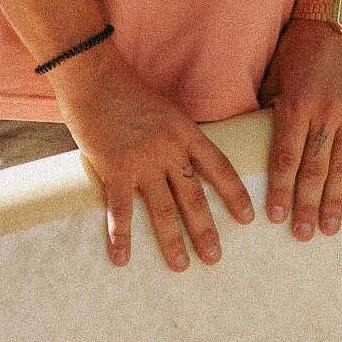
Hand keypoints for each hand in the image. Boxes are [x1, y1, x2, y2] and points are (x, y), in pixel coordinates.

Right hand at [52, 40, 253, 270]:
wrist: (95, 76)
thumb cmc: (127, 89)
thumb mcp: (165, 109)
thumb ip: (175, 137)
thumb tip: (181, 162)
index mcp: (186, 132)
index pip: (219, 167)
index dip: (234, 194)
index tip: (247, 218)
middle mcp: (170, 149)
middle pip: (194, 196)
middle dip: (206, 230)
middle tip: (214, 258)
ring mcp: (143, 160)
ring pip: (163, 209)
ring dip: (172, 240)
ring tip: (181, 266)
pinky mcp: (115, 168)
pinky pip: (121, 209)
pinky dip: (120, 236)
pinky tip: (121, 258)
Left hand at [258, 20, 341, 239]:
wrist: (339, 17)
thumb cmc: (298, 46)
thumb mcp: (276, 74)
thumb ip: (269, 110)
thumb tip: (252, 144)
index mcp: (296, 103)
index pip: (285, 157)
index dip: (279, 190)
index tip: (274, 218)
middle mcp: (325, 112)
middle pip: (314, 169)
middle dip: (307, 205)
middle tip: (303, 235)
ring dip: (336, 201)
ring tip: (331, 229)